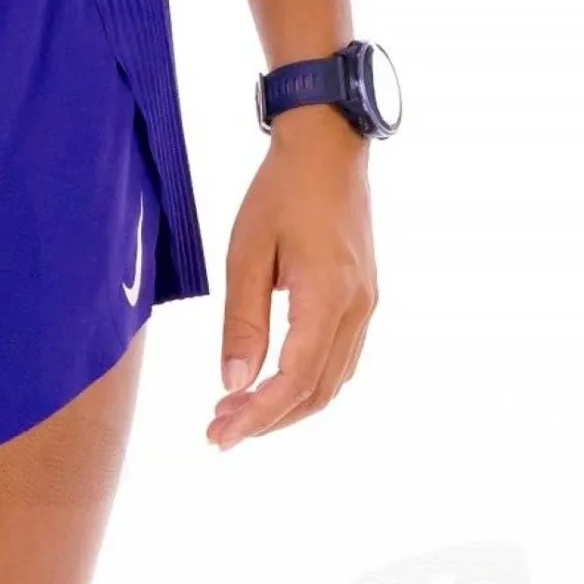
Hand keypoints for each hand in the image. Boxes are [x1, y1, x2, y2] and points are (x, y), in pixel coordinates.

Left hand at [209, 108, 377, 449]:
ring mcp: (365, 306)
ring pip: (330, 383)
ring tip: (235, 411)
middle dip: (266, 421)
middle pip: (315, 393)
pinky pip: (339, 361)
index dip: (257, 417)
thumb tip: (234, 384)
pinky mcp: (363, 301)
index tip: (219, 436)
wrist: (328, 146)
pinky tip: (269, 385)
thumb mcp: (246, 254)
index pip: (294, 380)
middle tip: (218, 429)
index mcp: (328, 296)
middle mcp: (356, 308)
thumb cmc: (281, 191)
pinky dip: (305, 386)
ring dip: (285, 407)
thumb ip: (241, 323)